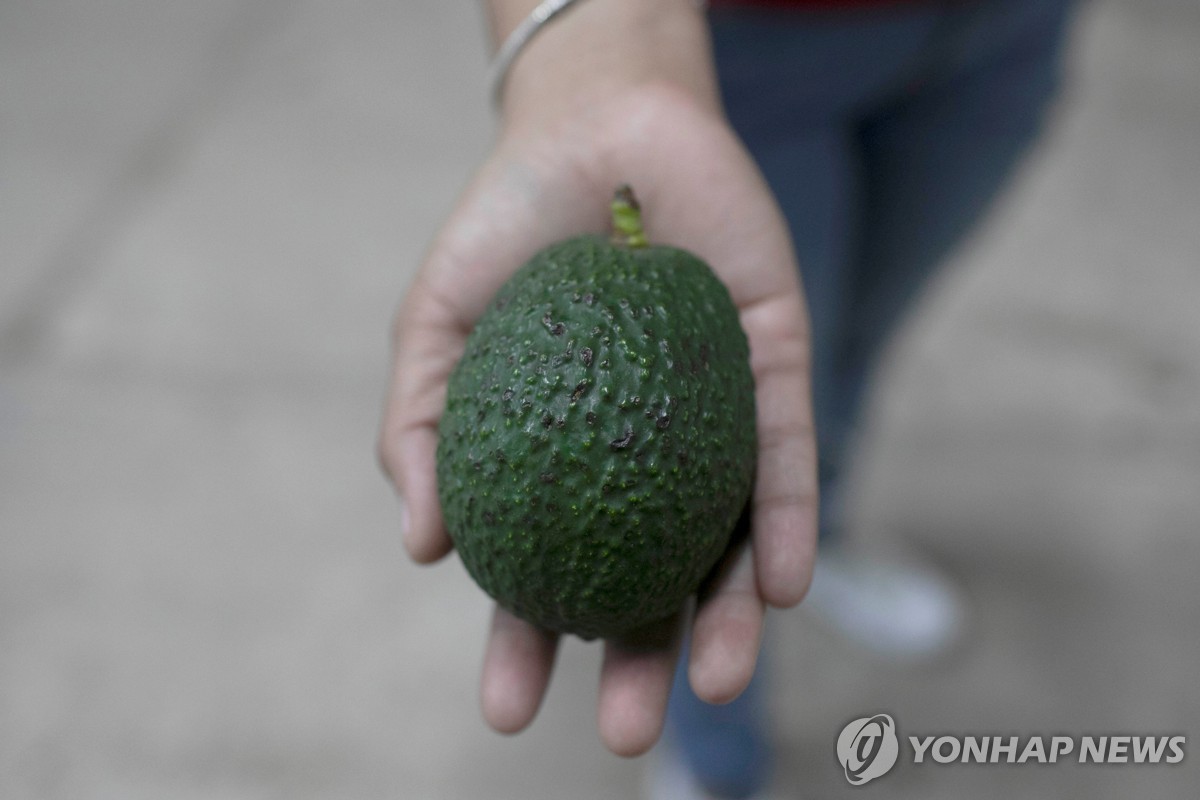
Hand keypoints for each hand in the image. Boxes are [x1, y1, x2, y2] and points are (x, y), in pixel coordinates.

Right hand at [379, 0, 817, 757]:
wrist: (593, 125)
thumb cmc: (505, 225)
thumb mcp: (432, 325)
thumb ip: (417, 424)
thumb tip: (421, 546)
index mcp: (560, 459)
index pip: (544, 573)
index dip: (523, 646)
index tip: (506, 710)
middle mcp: (642, 457)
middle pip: (644, 583)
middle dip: (635, 665)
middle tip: (622, 733)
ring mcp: (712, 422)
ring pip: (726, 542)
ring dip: (725, 621)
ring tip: (715, 682)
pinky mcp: (775, 371)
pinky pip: (786, 458)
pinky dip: (785, 521)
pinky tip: (777, 584)